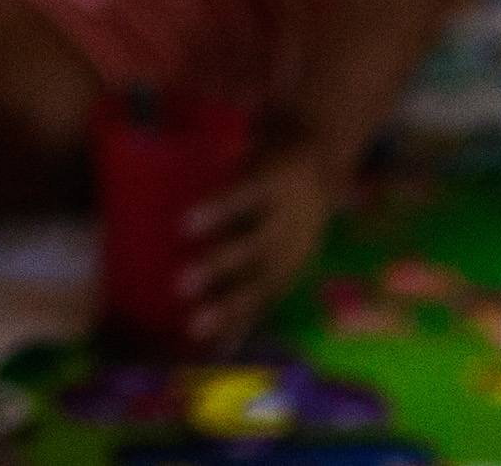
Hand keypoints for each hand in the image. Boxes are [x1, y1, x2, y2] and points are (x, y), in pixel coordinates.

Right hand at [181, 125, 351, 347]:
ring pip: (251, 245)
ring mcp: (284, 215)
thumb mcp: (274, 248)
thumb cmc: (284, 210)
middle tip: (192, 325)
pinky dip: (217, 212)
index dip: (236, 327)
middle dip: (227, 305)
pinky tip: (188, 223)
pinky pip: (242, 197)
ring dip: (219, 265)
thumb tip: (216, 335)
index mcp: (287, 267)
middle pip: (259, 282)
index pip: (261, 304)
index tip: (203, 350)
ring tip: (182, 282)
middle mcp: (289, 248)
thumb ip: (244, 284)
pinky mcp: (273, 180)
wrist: (318, 149)